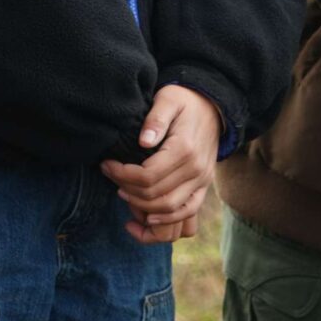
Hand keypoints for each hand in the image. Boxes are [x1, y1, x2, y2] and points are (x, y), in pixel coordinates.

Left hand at [102, 84, 221, 244]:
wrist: (214, 108)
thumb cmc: (185, 102)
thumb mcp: (168, 99)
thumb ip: (156, 118)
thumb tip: (144, 141)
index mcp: (184, 149)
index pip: (147, 176)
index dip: (122, 174)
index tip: (107, 165)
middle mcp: (196, 170)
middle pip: (155, 194)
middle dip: (126, 188)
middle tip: (110, 175)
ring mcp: (202, 181)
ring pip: (169, 209)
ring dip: (142, 207)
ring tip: (122, 193)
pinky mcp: (203, 188)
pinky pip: (188, 214)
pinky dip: (167, 221)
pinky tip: (146, 219)